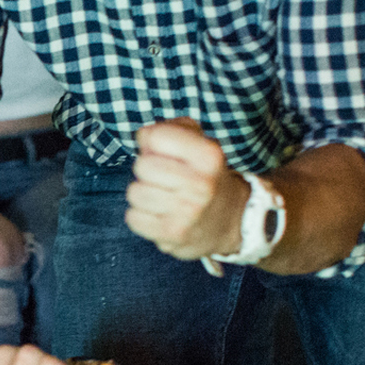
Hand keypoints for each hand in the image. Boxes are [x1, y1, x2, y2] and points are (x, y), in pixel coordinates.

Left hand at [125, 118, 244, 260]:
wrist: (232, 220)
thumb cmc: (205, 175)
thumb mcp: (201, 143)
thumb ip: (173, 129)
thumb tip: (144, 137)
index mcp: (209, 156)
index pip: (155, 136)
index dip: (152, 141)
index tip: (163, 151)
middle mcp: (201, 184)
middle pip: (142, 166)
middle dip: (147, 170)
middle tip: (163, 177)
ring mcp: (188, 212)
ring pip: (135, 193)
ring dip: (143, 194)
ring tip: (162, 197)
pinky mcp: (173, 234)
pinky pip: (132, 218)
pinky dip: (141, 216)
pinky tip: (159, 214)